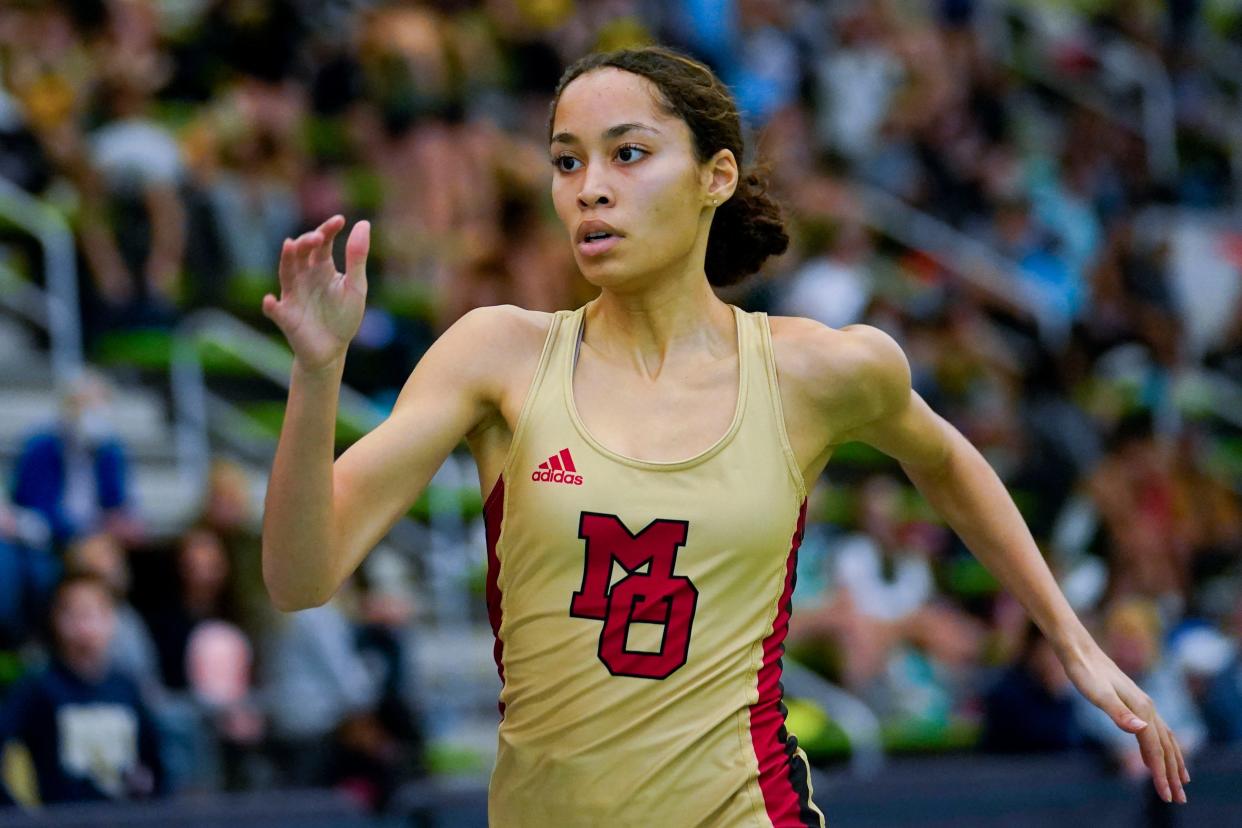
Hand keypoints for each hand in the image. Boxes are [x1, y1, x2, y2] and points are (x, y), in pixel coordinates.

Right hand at [262, 215, 368, 372]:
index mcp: (322, 267)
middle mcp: (304, 275)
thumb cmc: (344, 317)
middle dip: (307, 241)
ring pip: (286, 271)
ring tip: (289, 245)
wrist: (332, 350)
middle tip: (318, 238)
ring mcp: (293, 294)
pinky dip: (271, 305)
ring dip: (287, 258)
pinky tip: (271, 300)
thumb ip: (357, 258)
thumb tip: (363, 223)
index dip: (328, 230)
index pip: (322, 242)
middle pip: (300, 252)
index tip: (340, 220)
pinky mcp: (285, 315)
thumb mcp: (356, 287)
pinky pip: (274, 309)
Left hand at [1061, 641, 1189, 802]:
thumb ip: (1118, 712)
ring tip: (1181, 781)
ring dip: (1173, 761)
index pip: (1155, 748)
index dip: (1161, 773)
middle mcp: (1147, 707)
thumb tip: (1141, 730)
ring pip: (1165, 738)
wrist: (1078, 649)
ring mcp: (1142, 704)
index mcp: (1141, 708)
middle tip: (1179, 799)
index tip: (1167, 796)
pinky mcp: (1135, 702)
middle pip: (1165, 746)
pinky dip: (1164, 746)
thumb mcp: (1097, 693)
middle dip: (1172, 774)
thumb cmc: (1084, 672)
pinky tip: (1159, 753)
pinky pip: (1157, 730)